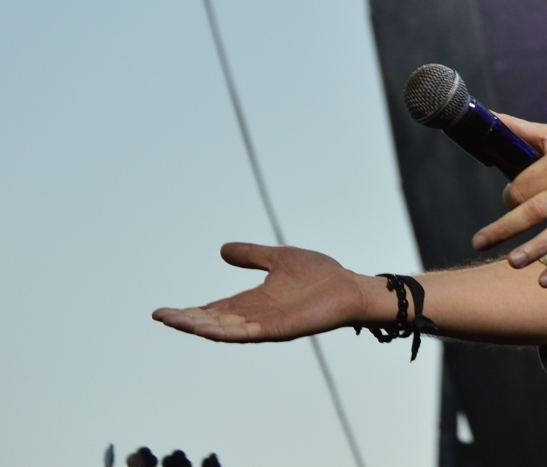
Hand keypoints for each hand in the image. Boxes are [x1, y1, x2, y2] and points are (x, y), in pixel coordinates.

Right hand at [152, 243, 377, 342]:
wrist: (350, 287)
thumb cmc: (320, 275)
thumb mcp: (279, 258)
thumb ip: (253, 256)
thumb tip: (223, 250)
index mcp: (253, 301)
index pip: (214, 309)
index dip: (189, 311)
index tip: (162, 312)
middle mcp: (254, 316)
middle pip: (213, 321)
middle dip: (186, 320)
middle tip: (160, 316)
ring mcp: (265, 325)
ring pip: (225, 329)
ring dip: (199, 326)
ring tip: (174, 321)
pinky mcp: (278, 329)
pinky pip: (247, 334)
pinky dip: (225, 332)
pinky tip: (206, 328)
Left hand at [473, 117, 546, 286]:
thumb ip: (525, 130)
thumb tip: (494, 119)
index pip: (525, 185)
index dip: (509, 196)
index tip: (509, 200)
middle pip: (536, 209)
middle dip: (506, 228)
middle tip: (479, 242)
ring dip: (536, 248)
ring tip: (513, 262)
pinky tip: (546, 280)